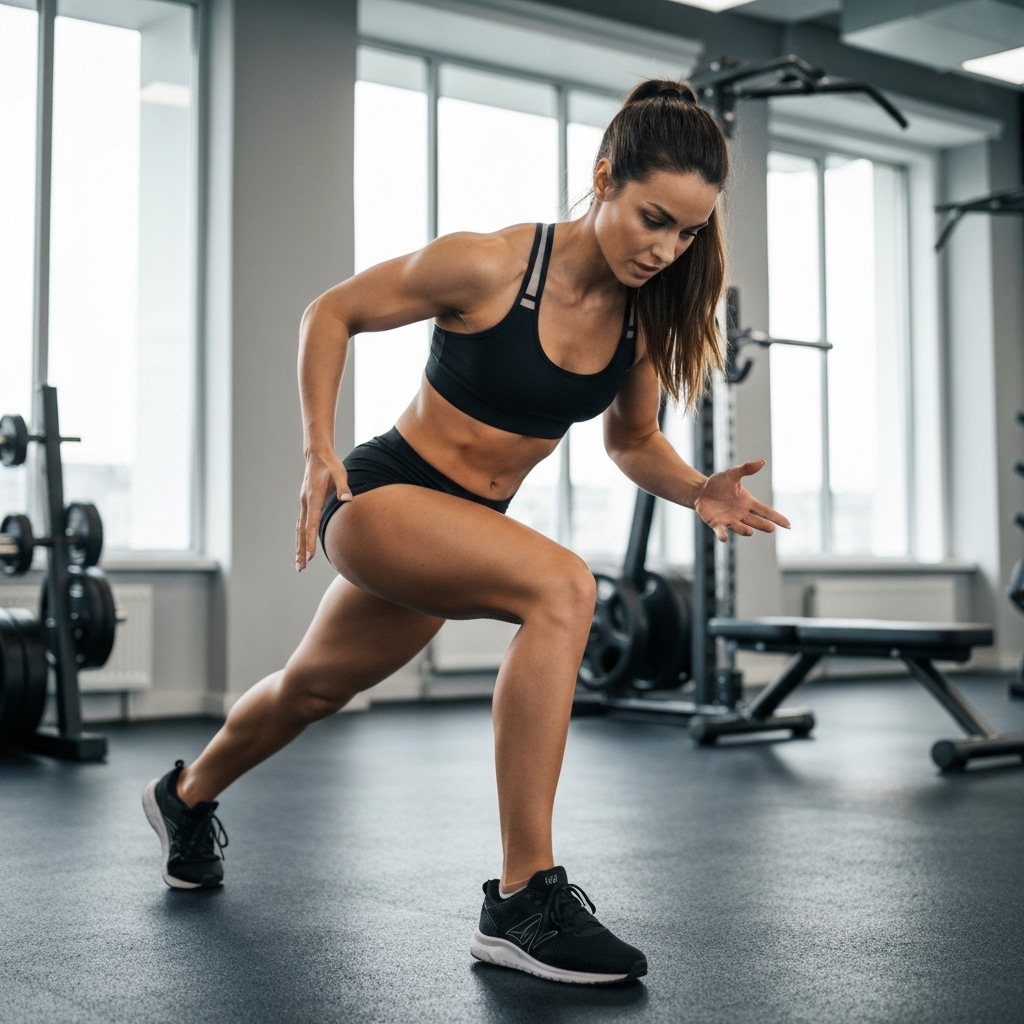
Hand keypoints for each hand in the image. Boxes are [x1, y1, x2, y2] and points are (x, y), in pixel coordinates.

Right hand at [296, 447, 351, 570]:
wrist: (317, 455)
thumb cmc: (331, 465)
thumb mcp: (340, 473)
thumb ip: (343, 487)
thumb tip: (347, 500)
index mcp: (313, 497)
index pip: (311, 523)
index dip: (310, 540)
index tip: (310, 556)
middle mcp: (305, 503)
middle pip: (301, 531)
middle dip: (300, 550)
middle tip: (300, 567)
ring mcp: (304, 504)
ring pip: (299, 529)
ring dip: (298, 547)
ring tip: (299, 564)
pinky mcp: (306, 504)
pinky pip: (302, 524)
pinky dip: (300, 537)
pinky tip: (302, 548)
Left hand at [693, 459, 790, 541]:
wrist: (701, 490)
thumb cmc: (719, 483)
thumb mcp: (732, 474)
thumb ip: (746, 469)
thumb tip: (762, 462)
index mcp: (748, 503)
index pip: (766, 511)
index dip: (777, 518)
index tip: (788, 525)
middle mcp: (741, 514)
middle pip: (756, 521)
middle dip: (763, 525)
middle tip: (771, 528)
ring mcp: (729, 520)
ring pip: (740, 527)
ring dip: (744, 530)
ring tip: (750, 532)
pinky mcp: (716, 524)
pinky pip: (721, 531)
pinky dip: (722, 535)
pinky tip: (724, 538)